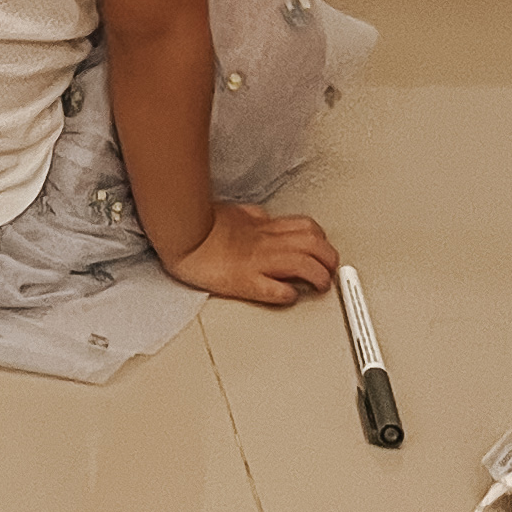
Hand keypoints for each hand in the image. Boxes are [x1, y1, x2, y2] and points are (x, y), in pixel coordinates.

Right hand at [156, 202, 338, 306]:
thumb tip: (265, 218)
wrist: (181, 237)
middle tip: (330, 269)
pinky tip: (290, 297)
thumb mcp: (234, 213)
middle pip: (313, 243)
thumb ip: (254, 218)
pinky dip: (289, 296)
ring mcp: (258, 262)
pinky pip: (276, 291)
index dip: (322, 240)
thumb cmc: (201, 227)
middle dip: (329, 257)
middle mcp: (266, 242)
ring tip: (320, 284)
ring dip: (318, 276)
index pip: (306, 227)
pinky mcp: (246, 282)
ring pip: (303, 264)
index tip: (325, 251)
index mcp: (263, 226)